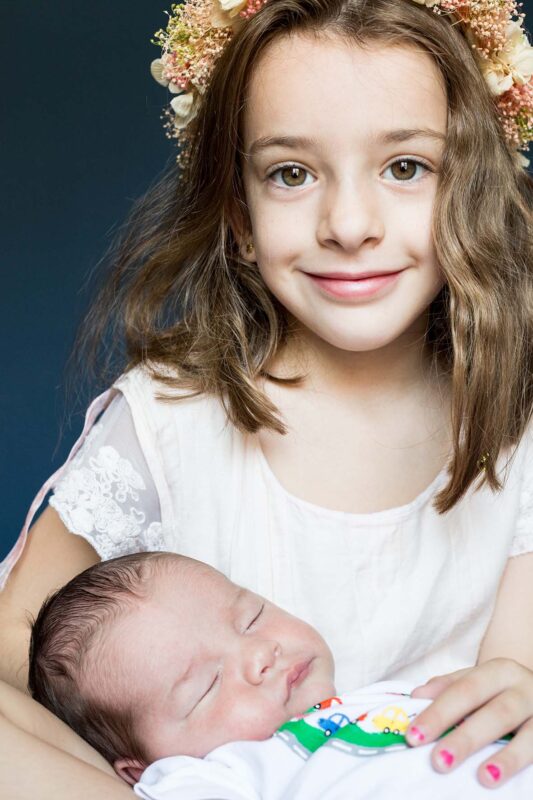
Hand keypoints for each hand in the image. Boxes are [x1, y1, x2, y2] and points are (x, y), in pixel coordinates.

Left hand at [405, 658, 532, 788]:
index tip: (414, 736)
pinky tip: (509, 778)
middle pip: (493, 713)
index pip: (464, 691)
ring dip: (506, 758)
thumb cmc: (504, 689)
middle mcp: (523, 687)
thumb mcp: (480, 680)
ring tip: (484, 778)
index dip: (439, 713)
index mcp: (498, 671)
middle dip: (465, 738)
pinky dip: (524, 763)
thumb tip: (416, 696)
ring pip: (526, 735)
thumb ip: (450, 687)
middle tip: (439, 761)